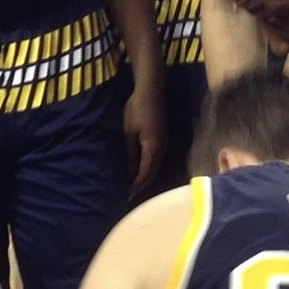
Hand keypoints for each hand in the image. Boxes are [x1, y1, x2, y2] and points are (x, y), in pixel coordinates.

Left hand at [123, 83, 165, 198]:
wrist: (150, 92)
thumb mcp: (128, 132)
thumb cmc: (136, 110)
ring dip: (143, 178)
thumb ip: (129, 153)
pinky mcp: (160, 140)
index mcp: (153, 149)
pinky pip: (154, 160)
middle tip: (127, 196)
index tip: (125, 196)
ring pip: (154, 168)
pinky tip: (136, 171)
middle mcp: (161, 149)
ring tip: (130, 187)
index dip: (135, 186)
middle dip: (140, 186)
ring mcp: (163, 144)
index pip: (144, 174)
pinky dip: (145, 169)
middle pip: (151, 174)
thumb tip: (128, 172)